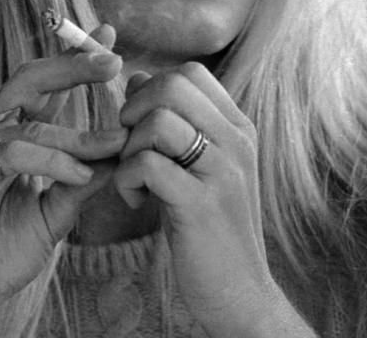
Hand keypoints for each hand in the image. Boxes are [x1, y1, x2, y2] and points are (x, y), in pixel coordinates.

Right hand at [0, 26, 126, 334]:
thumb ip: (87, 176)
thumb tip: (123, 147)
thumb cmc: (6, 247)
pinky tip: (79, 177)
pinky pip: (14, 151)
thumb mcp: (60, 208)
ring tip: (117, 144)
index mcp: (12, 129)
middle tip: (113, 62)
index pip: (45, 83)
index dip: (74, 57)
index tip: (109, 37)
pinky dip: (53, 161)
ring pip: (30, 120)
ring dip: (79, 134)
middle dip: (73, 66)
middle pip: (29, 78)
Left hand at [115, 63, 311, 337]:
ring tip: (134, 177)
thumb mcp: (199, 164)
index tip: (141, 123)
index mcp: (237, 127)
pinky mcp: (201, 205)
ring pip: (157, 121)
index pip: (191, 72)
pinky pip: (147, 165)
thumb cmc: (210, 225)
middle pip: (171, 86)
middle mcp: (235, 141)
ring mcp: (222, 171)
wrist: (240, 294)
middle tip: (131, 146)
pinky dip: (126, 179)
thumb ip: (173, 120)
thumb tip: (137, 78)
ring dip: (129, 148)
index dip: (152, 86)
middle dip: (134, 110)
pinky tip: (137, 201)